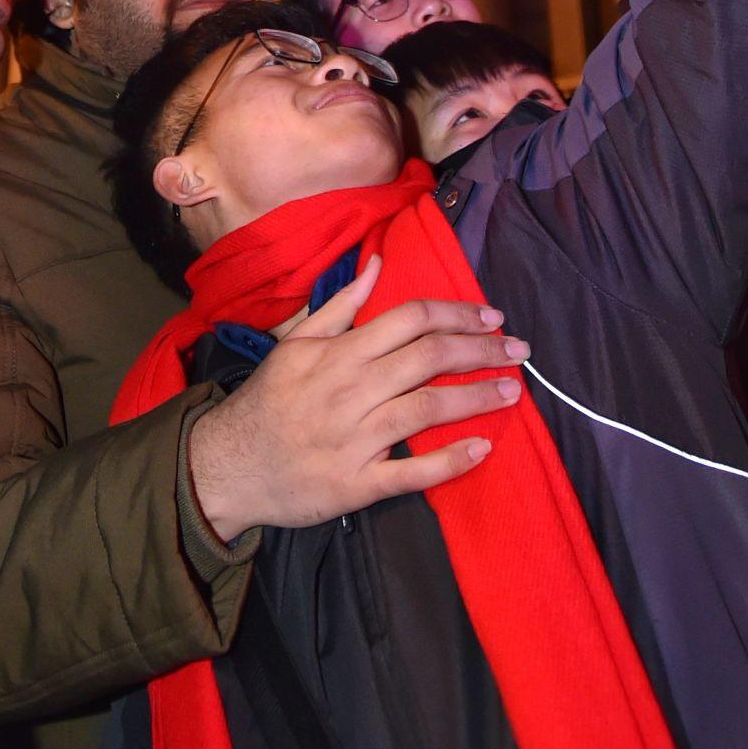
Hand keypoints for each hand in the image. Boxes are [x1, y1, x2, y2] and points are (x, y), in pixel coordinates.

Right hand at [187, 253, 526, 541]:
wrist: (228, 465)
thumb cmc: (268, 401)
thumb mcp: (296, 343)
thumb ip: (341, 305)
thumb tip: (377, 264)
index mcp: (338, 352)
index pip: (409, 319)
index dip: (456, 314)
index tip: (491, 317)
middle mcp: (349, 390)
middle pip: (427, 359)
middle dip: (480, 351)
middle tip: (519, 350)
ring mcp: (353, 439)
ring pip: (425, 411)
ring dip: (474, 399)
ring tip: (512, 393)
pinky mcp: (355, 484)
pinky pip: (409, 473)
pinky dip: (447, 463)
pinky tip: (481, 451)